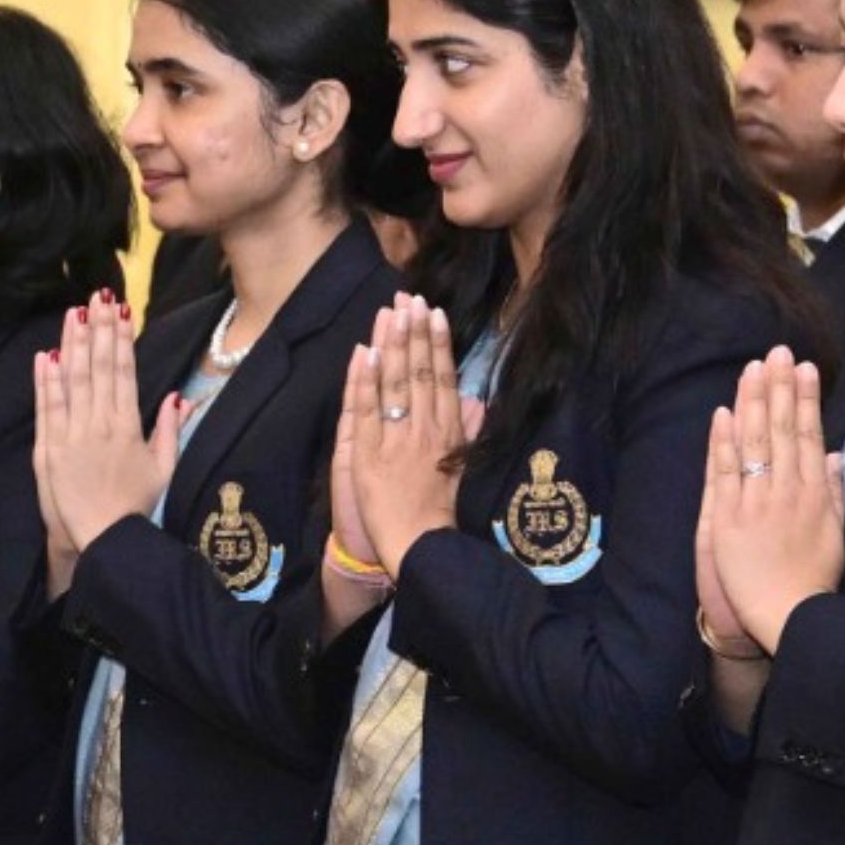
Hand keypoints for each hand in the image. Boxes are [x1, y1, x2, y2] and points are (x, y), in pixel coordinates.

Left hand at [36, 297, 174, 598]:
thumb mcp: (163, 468)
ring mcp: (71, 435)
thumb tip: (180, 396)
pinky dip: (45, 380)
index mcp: (129, 426)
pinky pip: (46, 407)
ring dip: (71, 344)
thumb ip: (171, 429)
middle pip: (98, 367)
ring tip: (73, 313)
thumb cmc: (135, 505)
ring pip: (71, 380)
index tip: (121, 308)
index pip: (124, 371)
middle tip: (98, 296)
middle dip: (98, 328)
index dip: (121, 337)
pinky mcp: (48, 448)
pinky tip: (45, 355)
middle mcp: (100, 425)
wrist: (102, 539)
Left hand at [342, 296, 472, 572]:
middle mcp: (425, 430)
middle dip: (414, 332)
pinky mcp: (369, 454)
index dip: (438, 343)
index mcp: (448, 433)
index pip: (443, 378)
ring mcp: (397, 440)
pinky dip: (366, 380)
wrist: (420, 547)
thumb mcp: (463, 468)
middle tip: (411, 297)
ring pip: (395, 383)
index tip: (435, 312)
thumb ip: (469, 433)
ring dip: (393, 344)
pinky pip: (367, 410)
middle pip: (420, 372)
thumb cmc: (440, 511)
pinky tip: (367, 351)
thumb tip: (478, 402)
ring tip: (391, 311)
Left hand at [708, 350, 844, 652]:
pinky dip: (723, 442)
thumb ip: (833, 490)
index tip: (804, 367)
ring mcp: (757, 503)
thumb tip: (834, 453)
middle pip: (781, 430)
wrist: (790, 615)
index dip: (806, 399)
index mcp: (814, 493)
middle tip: (777, 352)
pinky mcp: (730, 519)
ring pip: (754, 443)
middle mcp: (787, 492)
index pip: (808, 435)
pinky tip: (723, 412)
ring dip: (752, 403)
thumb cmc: (814, 578)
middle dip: (779, 388)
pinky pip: (725, 473)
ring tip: (752, 368)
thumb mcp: (835, 531)